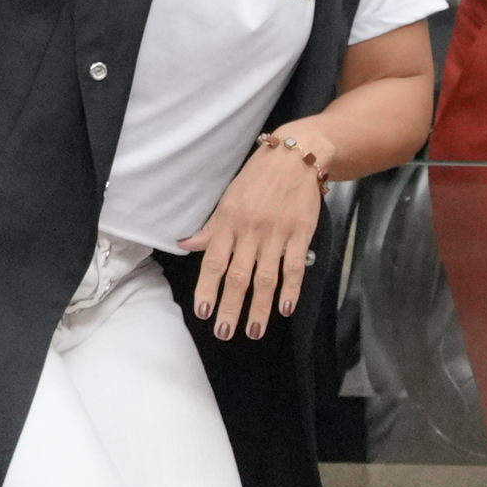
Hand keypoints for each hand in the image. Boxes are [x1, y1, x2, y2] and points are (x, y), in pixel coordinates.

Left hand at [188, 140, 328, 338]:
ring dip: (260, 307)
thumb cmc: (257, 177)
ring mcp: (277, 233)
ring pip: (266, 277)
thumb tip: (185, 244)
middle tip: (225, 332)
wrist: (295, 155)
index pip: (214, 261)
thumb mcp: (228, 198)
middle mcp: (251, 230)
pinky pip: (295, 266)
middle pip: (239, 275)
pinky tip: (286, 308)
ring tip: (254, 331)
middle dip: (231, 306)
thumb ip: (211, 227)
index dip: (208, 288)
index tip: (203, 312)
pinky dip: (291, 289)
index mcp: (229, 221)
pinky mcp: (301, 233)